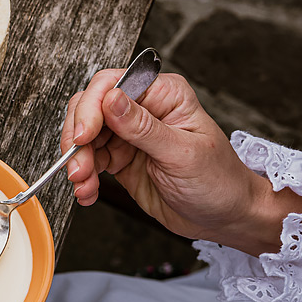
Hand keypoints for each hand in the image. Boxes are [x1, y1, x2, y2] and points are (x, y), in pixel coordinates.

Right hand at [62, 69, 301, 255]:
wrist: (224, 216)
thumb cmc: (218, 181)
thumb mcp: (182, 153)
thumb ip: (143, 127)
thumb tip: (111, 99)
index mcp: (164, 95)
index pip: (112, 84)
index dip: (91, 108)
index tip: (84, 136)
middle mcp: (143, 109)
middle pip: (90, 109)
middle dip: (79, 139)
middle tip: (78, 167)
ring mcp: (129, 134)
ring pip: (84, 137)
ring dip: (77, 162)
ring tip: (84, 184)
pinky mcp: (119, 158)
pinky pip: (89, 160)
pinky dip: (83, 178)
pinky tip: (88, 192)